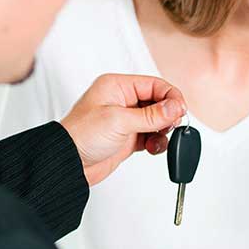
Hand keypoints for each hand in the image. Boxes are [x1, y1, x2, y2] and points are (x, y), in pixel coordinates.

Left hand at [60, 73, 185, 185]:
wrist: (68, 163)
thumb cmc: (81, 136)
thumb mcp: (119, 121)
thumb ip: (152, 114)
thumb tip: (176, 106)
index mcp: (117, 86)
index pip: (155, 85)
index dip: (171, 97)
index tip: (180, 111)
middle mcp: (123, 100)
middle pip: (159, 102)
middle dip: (168, 115)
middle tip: (171, 126)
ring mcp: (126, 119)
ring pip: (158, 120)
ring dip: (163, 131)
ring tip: (158, 139)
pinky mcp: (128, 137)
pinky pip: (152, 136)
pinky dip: (157, 142)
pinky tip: (152, 147)